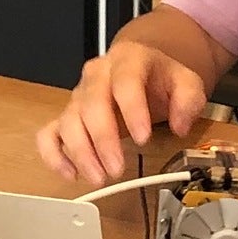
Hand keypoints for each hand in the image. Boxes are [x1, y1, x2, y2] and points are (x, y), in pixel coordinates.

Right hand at [37, 38, 210, 183]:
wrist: (141, 69)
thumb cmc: (161, 79)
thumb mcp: (187, 82)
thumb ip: (188, 100)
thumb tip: (180, 126)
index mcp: (128, 60)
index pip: (125, 82)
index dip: (132, 110)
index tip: (143, 139)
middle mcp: (96, 76)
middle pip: (91, 104)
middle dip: (103, 140)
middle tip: (118, 169)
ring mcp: (78, 96)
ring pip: (68, 121)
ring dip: (80, 153)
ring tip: (99, 178)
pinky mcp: (67, 115)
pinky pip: (48, 134)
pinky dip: (53, 155)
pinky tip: (70, 174)